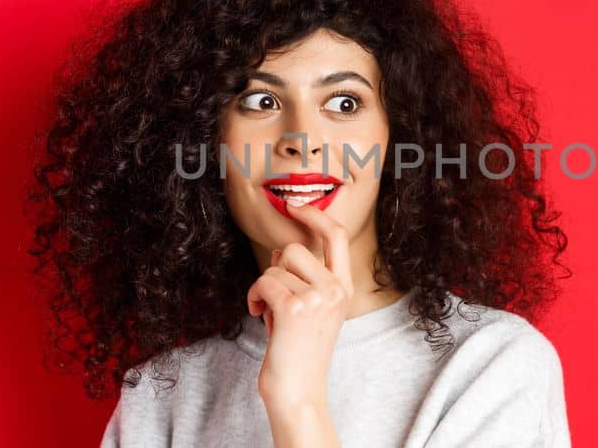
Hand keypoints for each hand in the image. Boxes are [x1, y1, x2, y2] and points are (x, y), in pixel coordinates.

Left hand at [245, 203, 355, 405]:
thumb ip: (305, 277)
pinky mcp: (294, 308)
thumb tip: (282, 249)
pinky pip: (263, 282)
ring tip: (268, 311)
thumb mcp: (311, 308)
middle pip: (294, 248)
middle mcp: (336, 290)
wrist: (298, 391)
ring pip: (274, 267)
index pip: (336, 236)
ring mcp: (318, 298)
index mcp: (344, 288)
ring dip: (262, 286)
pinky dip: (253, 297)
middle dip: (274, 267)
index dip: (315, 215)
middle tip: (274, 293)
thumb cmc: (297, 352)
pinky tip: (259, 315)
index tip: (295, 205)